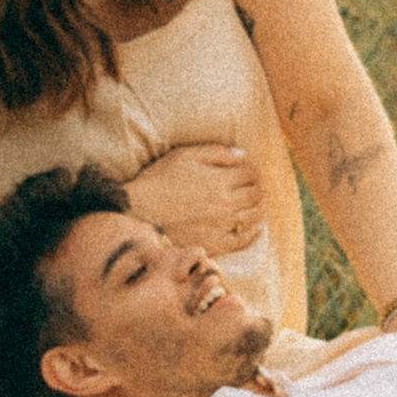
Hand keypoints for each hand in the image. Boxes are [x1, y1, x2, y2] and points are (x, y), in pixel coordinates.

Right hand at [129, 143, 265, 255]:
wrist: (139, 210)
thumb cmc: (160, 179)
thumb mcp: (185, 155)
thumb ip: (216, 152)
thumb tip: (242, 155)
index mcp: (220, 180)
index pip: (250, 173)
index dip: (252, 170)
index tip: (248, 170)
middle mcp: (225, 204)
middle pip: (255, 194)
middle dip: (257, 187)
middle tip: (253, 185)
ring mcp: (220, 225)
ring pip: (252, 216)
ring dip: (258, 207)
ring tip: (255, 203)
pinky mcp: (212, 243)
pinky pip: (240, 241)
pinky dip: (251, 234)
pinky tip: (254, 229)